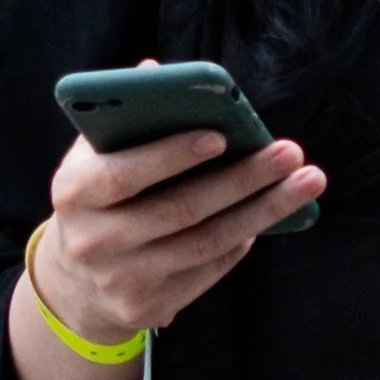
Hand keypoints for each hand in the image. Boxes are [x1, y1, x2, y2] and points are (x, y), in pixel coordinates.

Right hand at [32, 89, 327, 352]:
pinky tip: (272, 213)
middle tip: (290, 153)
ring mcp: (121, 280)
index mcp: (74, 192)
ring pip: (206, 242)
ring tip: (306, 182)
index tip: (222, 134)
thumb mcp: (96, 155)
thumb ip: (126, 117)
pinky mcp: (148, 307)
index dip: (172, 155)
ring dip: (263, 211)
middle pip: (181, 209)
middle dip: (243, 179)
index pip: (124, 173)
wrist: (76, 279)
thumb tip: (158, 71)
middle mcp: (93, 241)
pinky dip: (243, 239)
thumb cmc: (101, 196)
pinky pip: (209, 269)